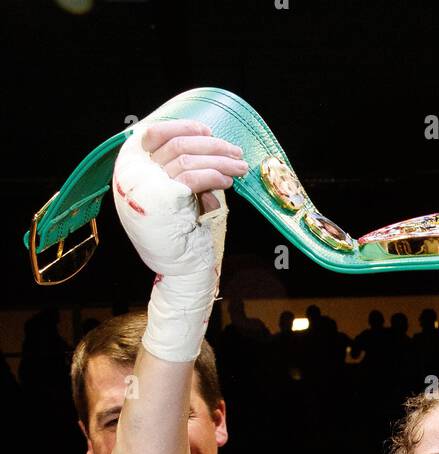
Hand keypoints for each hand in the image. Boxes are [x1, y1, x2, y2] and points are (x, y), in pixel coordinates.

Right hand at [113, 115, 244, 361]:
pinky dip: (215, 175)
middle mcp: (133, 175)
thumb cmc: (178, 238)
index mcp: (130, 171)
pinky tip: (229, 181)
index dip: (182, 127)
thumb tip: (210, 154)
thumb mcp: (176, 199)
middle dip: (212, 145)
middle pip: (177, 145)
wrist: (177, 273)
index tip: (207, 131)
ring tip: (240, 167)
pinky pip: (194, 177)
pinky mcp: (164, 200)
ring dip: (220, 159)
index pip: (152, 133)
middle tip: (236, 152)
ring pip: (188, 158)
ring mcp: (146, 186)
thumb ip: (181, 175)